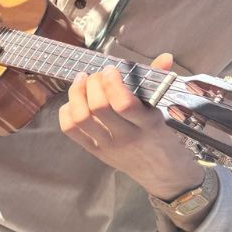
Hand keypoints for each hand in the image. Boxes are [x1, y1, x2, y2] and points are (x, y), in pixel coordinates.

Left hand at [58, 53, 204, 199]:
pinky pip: (70, 130)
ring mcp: (107, 146)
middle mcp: (125, 137)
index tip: (112, 69)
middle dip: (93, 83)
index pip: (123, 104)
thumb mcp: (162, 112)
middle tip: (98, 74)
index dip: (112, 82)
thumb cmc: (162, 138)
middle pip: (97, 107)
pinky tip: (75, 100)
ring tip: (82, 80)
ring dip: (76, 93)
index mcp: (146, 125)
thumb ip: (158, 82)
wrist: (163, 175)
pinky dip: (66, 111)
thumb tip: (165, 56)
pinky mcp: (94, 152)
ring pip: (81, 118)